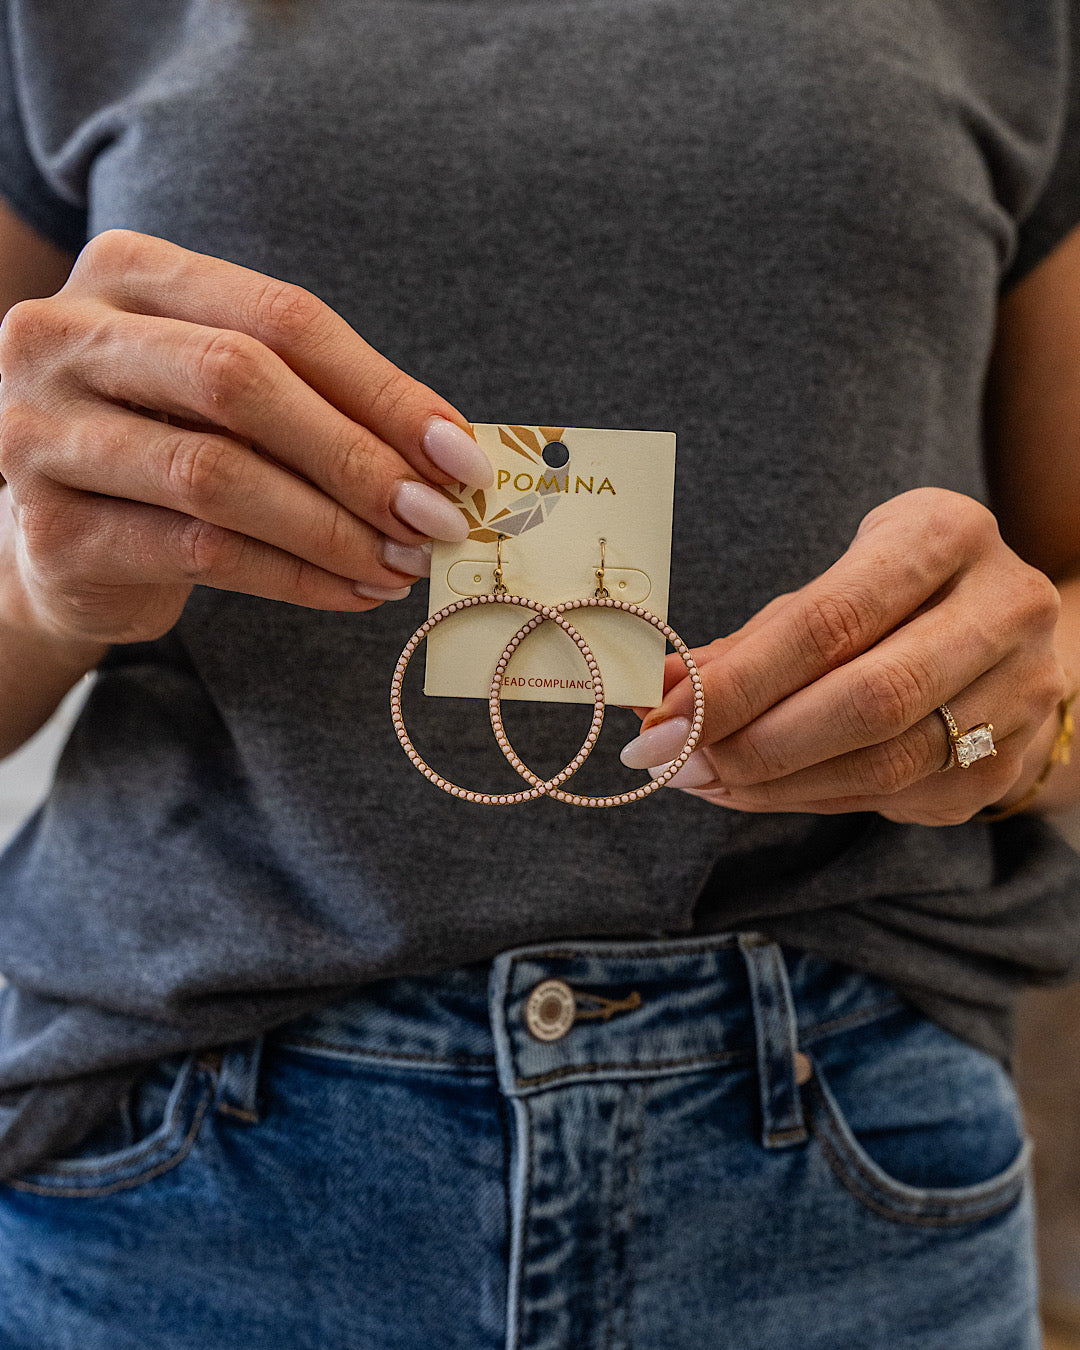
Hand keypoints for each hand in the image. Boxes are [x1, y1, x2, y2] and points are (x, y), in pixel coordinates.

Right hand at [0, 229, 491, 646]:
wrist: (68, 535)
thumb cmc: (172, 445)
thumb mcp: (233, 396)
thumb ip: (320, 400)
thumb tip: (446, 457)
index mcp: (130, 273)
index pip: (280, 317)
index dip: (382, 389)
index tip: (458, 455)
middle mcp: (67, 336)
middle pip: (240, 381)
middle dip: (357, 458)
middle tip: (435, 518)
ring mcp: (44, 433)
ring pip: (217, 475)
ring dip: (333, 529)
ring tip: (402, 563)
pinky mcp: (54, 530)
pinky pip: (200, 552)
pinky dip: (295, 578)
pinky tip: (352, 592)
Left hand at [621, 488, 1066, 825]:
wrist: (1010, 634)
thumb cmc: (895, 597)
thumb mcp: (833, 583)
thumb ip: (753, 640)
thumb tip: (656, 693)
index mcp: (945, 535)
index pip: (828, 622)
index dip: (738, 681)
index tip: (662, 718)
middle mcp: (1002, 609)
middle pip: (867, 701)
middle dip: (752, 744)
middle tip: (674, 763)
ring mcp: (1019, 692)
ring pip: (884, 764)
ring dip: (774, 784)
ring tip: (703, 779)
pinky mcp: (1008, 762)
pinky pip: (894, 797)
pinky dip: (810, 799)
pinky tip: (758, 790)